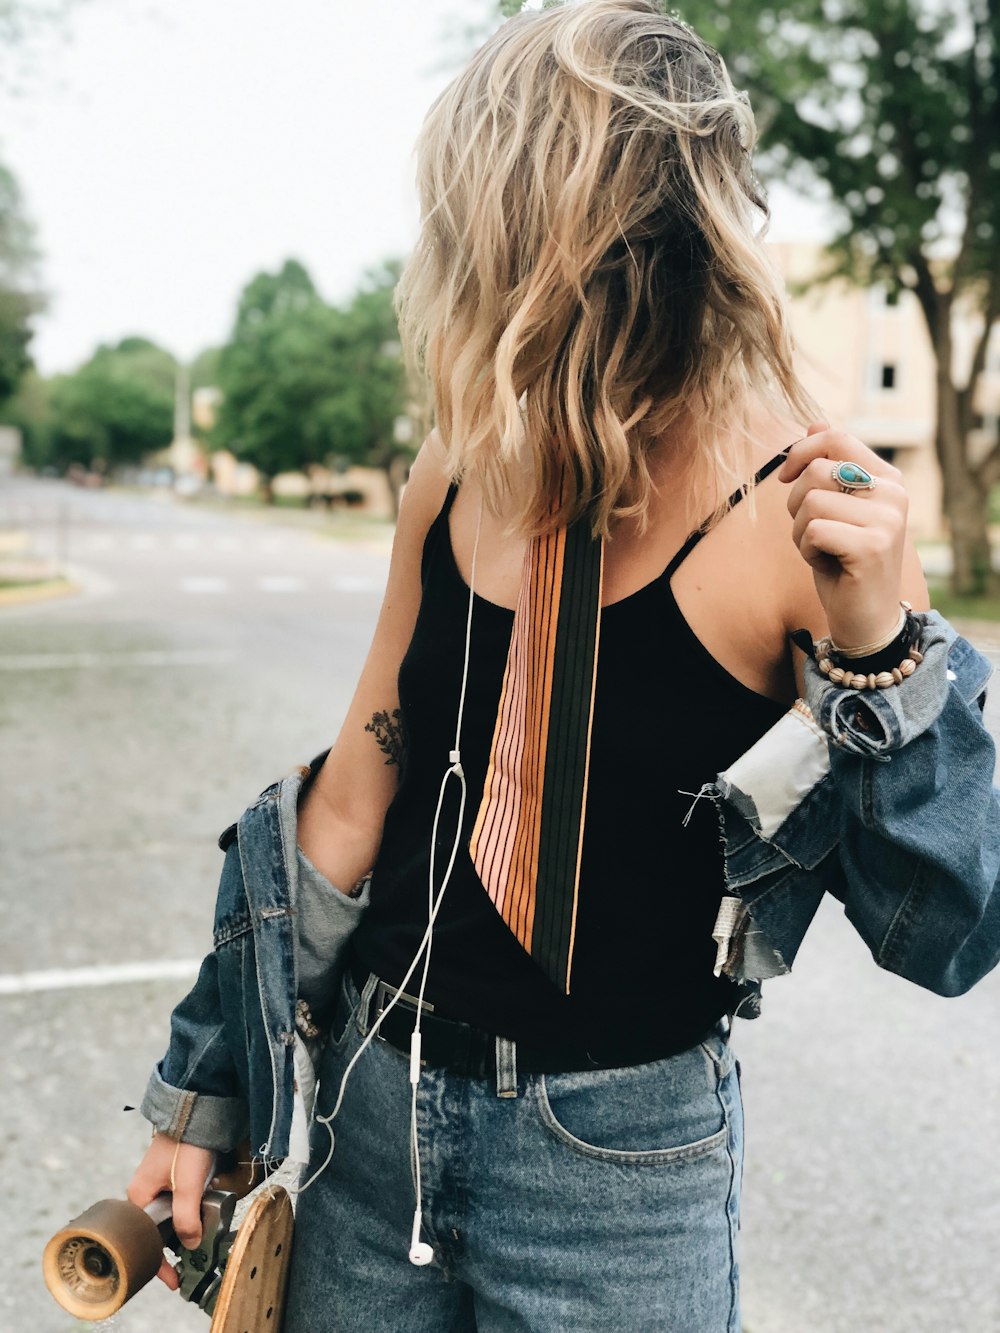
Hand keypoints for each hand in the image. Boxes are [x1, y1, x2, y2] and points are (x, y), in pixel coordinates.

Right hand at [127, 1133, 214, 1289]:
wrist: (199, 1107)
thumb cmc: (188, 1143)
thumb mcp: (188, 1184)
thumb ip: (187, 1217)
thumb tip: (190, 1245)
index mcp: (138, 1197)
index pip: (145, 1241)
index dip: (159, 1263)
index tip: (173, 1281)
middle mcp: (144, 1191)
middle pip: (158, 1229)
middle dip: (175, 1244)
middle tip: (193, 1257)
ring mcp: (158, 1182)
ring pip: (170, 1215)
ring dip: (187, 1223)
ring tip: (204, 1230)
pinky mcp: (172, 1174)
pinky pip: (179, 1200)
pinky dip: (192, 1207)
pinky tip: (206, 1204)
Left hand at [779, 423, 908, 649]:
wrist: (866, 619)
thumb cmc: (844, 562)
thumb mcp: (836, 510)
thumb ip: (831, 467)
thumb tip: (815, 422)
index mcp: (887, 478)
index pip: (836, 438)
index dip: (800, 452)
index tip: (785, 477)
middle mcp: (894, 493)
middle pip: (815, 471)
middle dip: (795, 504)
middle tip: (811, 532)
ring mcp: (887, 520)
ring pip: (810, 502)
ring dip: (799, 531)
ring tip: (821, 550)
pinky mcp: (872, 547)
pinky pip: (812, 530)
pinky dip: (806, 551)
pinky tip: (826, 565)